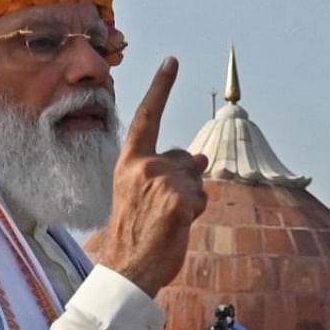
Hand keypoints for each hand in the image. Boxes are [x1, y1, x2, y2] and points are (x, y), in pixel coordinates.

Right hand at [99, 57, 207, 296]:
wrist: (128, 268)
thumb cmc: (135, 234)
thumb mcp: (145, 195)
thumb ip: (167, 171)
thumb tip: (201, 156)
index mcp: (128, 162)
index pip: (147, 118)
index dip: (161, 88)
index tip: (172, 61)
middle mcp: (143, 166)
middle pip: (183, 159)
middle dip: (185, 181)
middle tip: (162, 212)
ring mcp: (161, 181)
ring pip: (195, 180)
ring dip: (190, 200)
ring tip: (167, 221)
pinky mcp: (179, 199)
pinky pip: (201, 197)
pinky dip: (195, 213)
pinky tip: (177, 227)